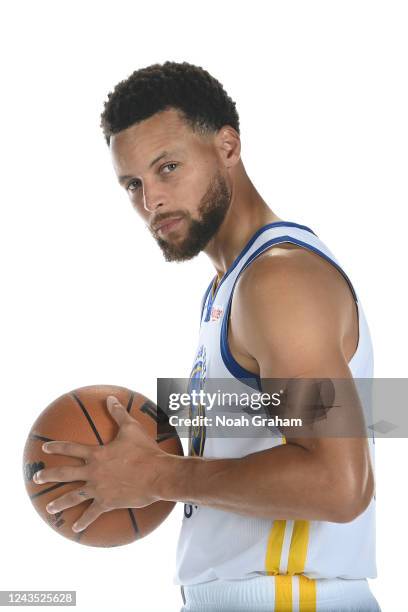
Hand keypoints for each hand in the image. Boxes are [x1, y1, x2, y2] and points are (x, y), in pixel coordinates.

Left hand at [33, 395, 167, 531]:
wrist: (157, 475)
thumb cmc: (145, 450)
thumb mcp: (132, 428)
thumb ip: (118, 414)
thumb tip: (111, 398)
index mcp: (97, 454)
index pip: (71, 448)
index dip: (57, 447)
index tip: (45, 448)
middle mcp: (93, 472)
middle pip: (65, 474)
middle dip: (49, 476)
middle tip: (37, 478)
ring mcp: (98, 489)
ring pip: (73, 496)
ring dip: (59, 502)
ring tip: (49, 508)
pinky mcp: (107, 503)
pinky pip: (92, 513)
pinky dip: (84, 521)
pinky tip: (75, 528)